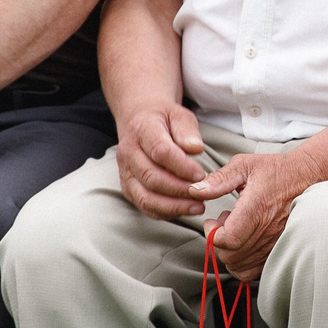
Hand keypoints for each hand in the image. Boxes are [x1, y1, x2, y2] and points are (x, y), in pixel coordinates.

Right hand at [117, 102, 209, 220]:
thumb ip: (188, 131)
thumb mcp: (179, 115)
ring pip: (145, 197)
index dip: (182, 166)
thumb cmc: (165, 120)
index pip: (160, 151)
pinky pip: (144, 206)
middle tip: (203, 192)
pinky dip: (165, 212)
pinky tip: (184, 210)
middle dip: (180, 189)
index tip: (202, 174)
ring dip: (174, 206)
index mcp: (141, 130)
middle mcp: (128, 152)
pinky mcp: (127, 188)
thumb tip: (196, 149)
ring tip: (198, 206)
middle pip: (152, 177)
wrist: (140, 123)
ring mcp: (125, 172)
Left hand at [191, 148, 322, 279]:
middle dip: (219, 243)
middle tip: (223, 224)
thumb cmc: (275, 170)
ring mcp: (275, 243)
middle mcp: (268, 230)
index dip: (212, 235)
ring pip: (241, 266)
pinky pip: (254, 272)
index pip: (228, 239)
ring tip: (235, 232)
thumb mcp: (244, 165)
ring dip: (230, 253)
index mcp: (256, 209)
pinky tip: (243, 245)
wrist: (307, 177)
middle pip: (232, 255)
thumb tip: (195, 190)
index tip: (211, 222)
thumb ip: (219, 179)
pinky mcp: (279, 250)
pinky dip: (241, 264)